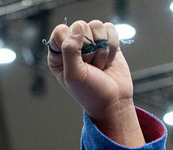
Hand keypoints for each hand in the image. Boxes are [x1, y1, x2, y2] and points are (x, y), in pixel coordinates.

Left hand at [46, 20, 143, 146]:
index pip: (61, 31)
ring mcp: (91, 41)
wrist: (114, 102)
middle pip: (80, 26)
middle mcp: (73, 45)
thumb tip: (78, 26)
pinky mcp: (107, 40)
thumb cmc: (91, 93)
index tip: (79, 61)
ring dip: (101, 49)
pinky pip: (110, 29)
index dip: (71, 43)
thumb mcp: (74, 75)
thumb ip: (70, 49)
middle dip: (89, 48)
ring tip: (100, 65)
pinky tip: (109, 60)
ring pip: (96, 25)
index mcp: (58, 54)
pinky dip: (112, 46)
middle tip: (91, 66)